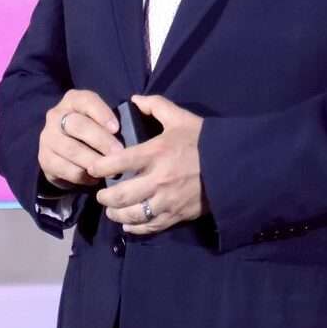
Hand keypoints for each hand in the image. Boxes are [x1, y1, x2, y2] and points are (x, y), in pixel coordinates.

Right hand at [38, 89, 120, 189]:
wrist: (63, 152)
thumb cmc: (93, 131)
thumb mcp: (101, 118)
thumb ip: (118, 116)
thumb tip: (142, 115)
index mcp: (73, 100)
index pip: (86, 101)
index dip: (102, 113)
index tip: (117, 128)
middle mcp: (56, 115)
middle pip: (78, 126)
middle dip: (101, 141)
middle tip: (119, 153)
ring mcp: (48, 138)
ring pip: (72, 150)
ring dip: (94, 161)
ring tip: (110, 170)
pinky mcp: (45, 159)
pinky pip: (67, 169)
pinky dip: (84, 176)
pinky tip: (96, 177)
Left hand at [93, 95, 203, 234]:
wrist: (233, 165)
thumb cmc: (204, 141)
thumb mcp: (181, 118)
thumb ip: (156, 106)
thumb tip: (134, 99)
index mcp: (156, 153)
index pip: (119, 162)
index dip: (101, 167)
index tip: (93, 168)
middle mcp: (158, 179)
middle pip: (121, 195)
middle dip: (105, 197)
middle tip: (100, 194)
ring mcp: (167, 200)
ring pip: (132, 214)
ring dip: (116, 214)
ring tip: (111, 210)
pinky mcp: (176, 214)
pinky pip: (150, 226)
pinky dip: (135, 228)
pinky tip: (128, 224)